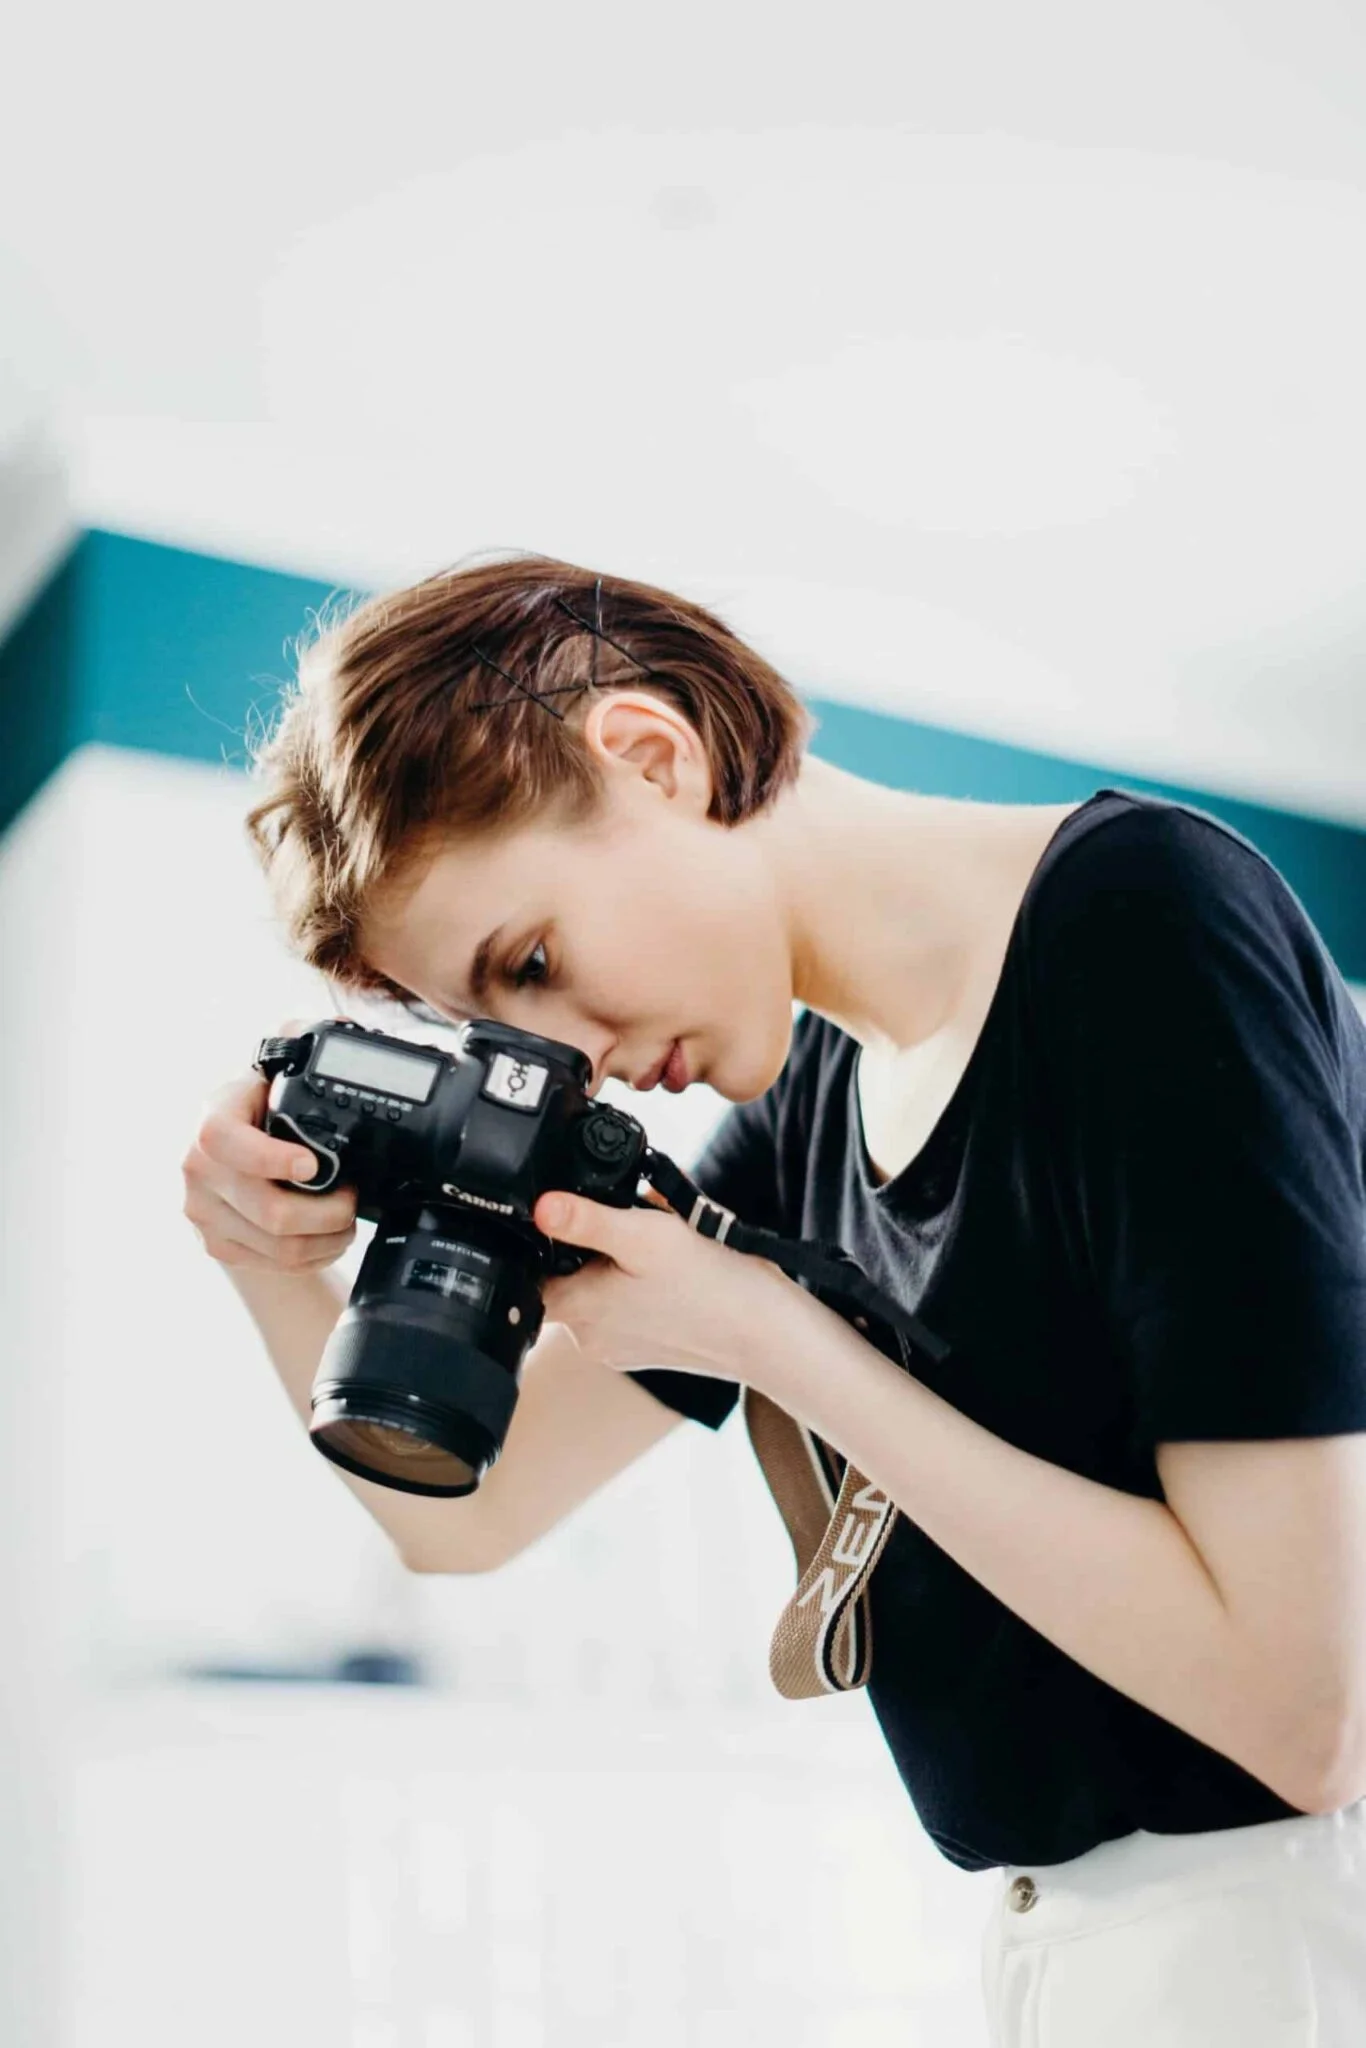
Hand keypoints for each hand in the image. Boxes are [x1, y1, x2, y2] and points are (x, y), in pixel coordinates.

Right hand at [181, 1017, 358, 1272]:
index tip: (313, 1165)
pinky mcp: (216, 1245)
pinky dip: (313, 1257)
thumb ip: (297, 1042)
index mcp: (211, 1119)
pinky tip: (327, 1239)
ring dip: (327, 1239)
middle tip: (353, 1197)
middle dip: (328, 1211)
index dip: (270, 1158)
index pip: (223, 1141)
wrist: (237, 1157)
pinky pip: (273, 1266)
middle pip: (267, 1211)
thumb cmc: (265, 1110)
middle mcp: (196, 1168)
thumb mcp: (276, 1073)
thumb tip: (328, 1028)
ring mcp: (202, 1212)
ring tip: (348, 1221)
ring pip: (277, 1247)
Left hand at [532, 1185, 801, 1381]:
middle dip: (589, 1248)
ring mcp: (619, 1348)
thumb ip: (586, 1219)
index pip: (527, 1277)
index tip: (569, 1222)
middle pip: (565, 1280)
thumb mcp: (642, 1236)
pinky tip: (673, 1273)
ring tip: (657, 1248)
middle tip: (629, 1226)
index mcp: (578, 1309)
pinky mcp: (646, 1350)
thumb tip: (539, 1208)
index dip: (539, 1245)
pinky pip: (629, 1309)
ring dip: (619, 1265)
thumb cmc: (707, 1284)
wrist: (764, 1333)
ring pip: (599, 1292)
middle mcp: (590, 1337)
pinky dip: (643, 1286)